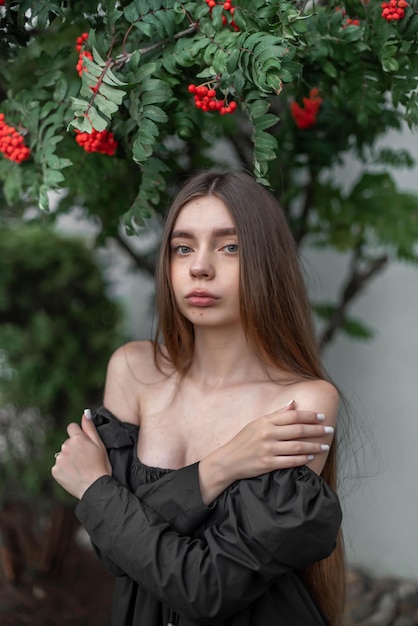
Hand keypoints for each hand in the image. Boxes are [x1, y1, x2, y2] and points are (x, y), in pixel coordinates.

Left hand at [51, 409, 111, 499]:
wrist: (95, 488)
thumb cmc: (101, 466)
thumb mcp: (99, 445)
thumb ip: (90, 428)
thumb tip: (85, 413)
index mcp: (77, 438)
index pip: (72, 428)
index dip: (78, 435)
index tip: (84, 444)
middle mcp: (66, 447)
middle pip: (68, 442)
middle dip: (74, 448)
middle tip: (85, 460)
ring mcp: (59, 459)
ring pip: (63, 454)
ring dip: (69, 459)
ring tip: (80, 468)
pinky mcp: (55, 470)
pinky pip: (59, 466)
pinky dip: (64, 469)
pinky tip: (74, 474)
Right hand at [199, 400, 332, 503]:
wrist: (227, 461)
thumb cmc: (243, 441)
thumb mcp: (257, 423)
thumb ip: (277, 414)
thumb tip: (293, 404)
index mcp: (265, 421)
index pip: (293, 415)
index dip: (309, 416)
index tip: (322, 417)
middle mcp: (267, 433)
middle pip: (298, 430)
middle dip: (317, 430)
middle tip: (329, 430)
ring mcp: (267, 449)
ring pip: (297, 446)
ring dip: (314, 446)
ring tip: (325, 446)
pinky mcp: (267, 464)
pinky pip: (290, 461)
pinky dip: (302, 459)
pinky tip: (311, 457)